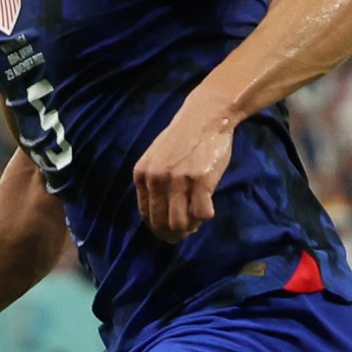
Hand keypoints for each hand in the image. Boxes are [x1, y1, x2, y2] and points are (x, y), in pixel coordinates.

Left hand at [132, 98, 235, 240]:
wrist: (204, 116)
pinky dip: (206, 216)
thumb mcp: (156, 159)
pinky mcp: (200, 180)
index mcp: (142, 175)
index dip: (158, 229)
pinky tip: (209, 207)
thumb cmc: (183, 138)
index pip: (146, 215)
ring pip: (180, 223)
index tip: (169, 232)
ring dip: (190, 227)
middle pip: (161, 223)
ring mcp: (178, 180)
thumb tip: (162, 216)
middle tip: (186, 233)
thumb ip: (154, 183)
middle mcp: (156, 179)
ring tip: (197, 220)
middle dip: (174, 234)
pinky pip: (202, 213)